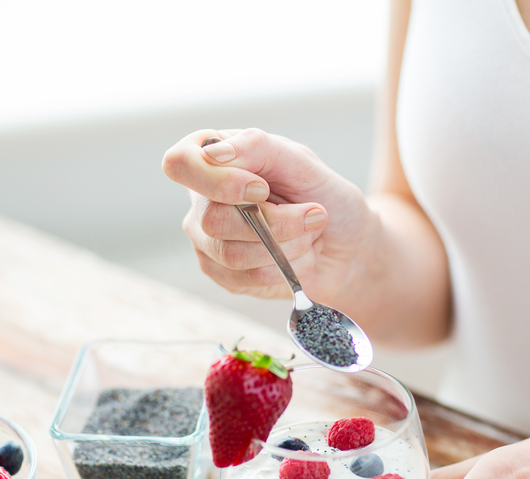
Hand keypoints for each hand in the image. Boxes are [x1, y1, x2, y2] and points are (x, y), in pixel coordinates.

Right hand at [161, 128, 376, 303]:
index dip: (219, 182)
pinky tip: (299, 256)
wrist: (349, 244)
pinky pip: (246, 279)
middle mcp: (202, 200)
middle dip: (276, 223)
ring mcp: (208, 241)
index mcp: (213, 158)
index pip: (180, 164)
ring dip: (287, 246)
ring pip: (233, 254)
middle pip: (213, 219)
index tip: (262, 189)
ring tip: (310, 235)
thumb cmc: (324, 195)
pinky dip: (285, 268)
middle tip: (313, 215)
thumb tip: (214, 153)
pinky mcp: (224, 275)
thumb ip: (258, 147)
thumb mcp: (300, 160)